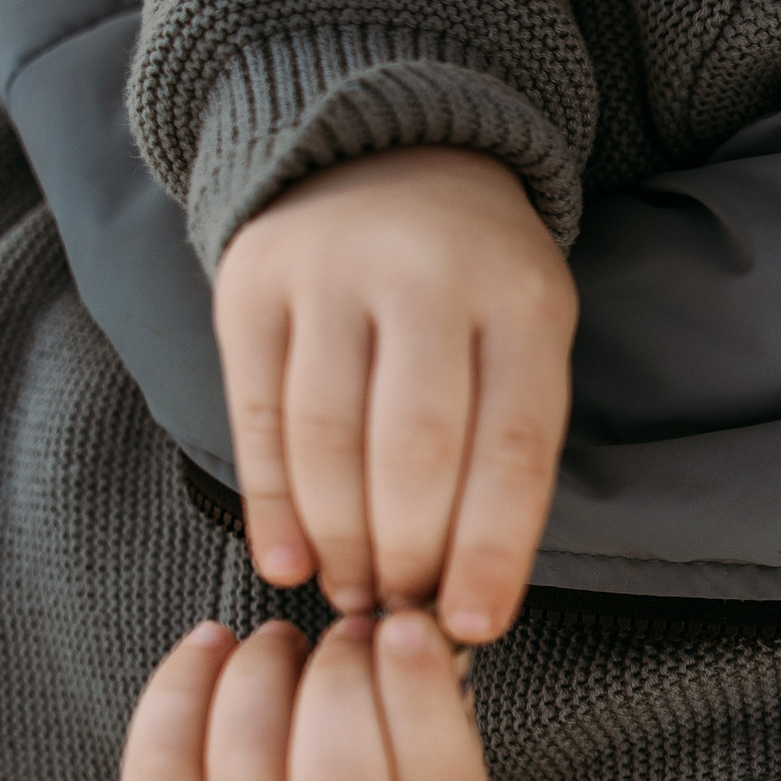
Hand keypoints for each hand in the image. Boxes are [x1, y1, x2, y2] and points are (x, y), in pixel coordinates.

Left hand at [119, 613, 490, 780]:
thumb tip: (411, 622)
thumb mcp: (419, 751)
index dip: (419, 695)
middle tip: (346, 631)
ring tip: (279, 638)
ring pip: (246, 764)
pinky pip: (163, 766)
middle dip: (338, 679)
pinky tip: (212, 644)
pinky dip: (181, 683)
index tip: (403, 623)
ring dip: (261, 670)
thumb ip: (428, 694)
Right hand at [215, 146, 575, 641]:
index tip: (473, 628)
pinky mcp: (252, 284)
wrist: (391, 152)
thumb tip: (473, 587)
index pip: (511, 448)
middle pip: (415, 450)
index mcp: (520, 302)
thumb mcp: (528, 334)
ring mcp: (331, 276)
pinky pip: (259, 414)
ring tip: (355, 596)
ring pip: (330, 438)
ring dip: (341, 539)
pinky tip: (289, 559)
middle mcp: (426, 280)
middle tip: (404, 614)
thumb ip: (508, 442)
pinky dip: (274, 500)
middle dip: (409, 552)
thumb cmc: (480, 280)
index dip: (491, 551)